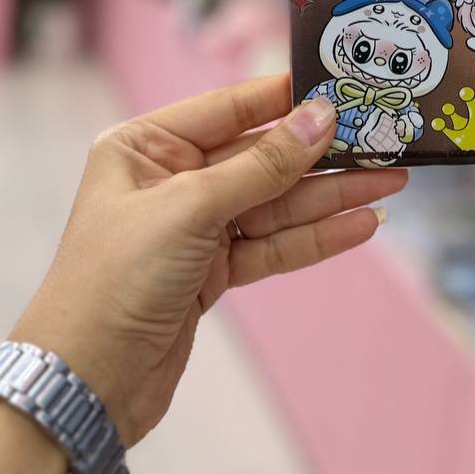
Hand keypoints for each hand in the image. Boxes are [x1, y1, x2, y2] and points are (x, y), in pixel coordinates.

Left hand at [11, 74, 406, 446]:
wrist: (84, 386)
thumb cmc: (114, 282)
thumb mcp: (190, 210)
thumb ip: (261, 165)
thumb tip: (320, 116)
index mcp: (145, 147)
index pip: (229, 108)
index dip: (286, 98)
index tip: (342, 87)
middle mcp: (169, 180)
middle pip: (261, 156)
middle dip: (321, 154)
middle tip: (382, 142)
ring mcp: (193, 228)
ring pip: (275, 203)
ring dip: (330, 196)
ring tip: (390, 184)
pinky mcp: (211, 272)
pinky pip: (272, 244)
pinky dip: (314, 237)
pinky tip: (359, 225)